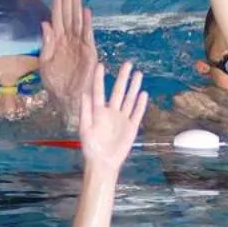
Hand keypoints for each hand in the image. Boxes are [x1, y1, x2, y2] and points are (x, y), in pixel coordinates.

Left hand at [39, 0, 98, 108]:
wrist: (66, 98)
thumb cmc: (55, 83)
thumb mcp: (45, 62)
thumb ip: (46, 43)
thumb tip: (45, 24)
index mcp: (57, 41)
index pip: (58, 19)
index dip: (58, 5)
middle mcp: (68, 40)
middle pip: (68, 17)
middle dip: (68, 2)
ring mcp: (79, 46)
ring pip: (78, 23)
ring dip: (77, 8)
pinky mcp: (88, 53)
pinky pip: (87, 36)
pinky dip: (86, 24)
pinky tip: (85, 12)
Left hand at [78, 60, 147, 175]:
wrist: (103, 163)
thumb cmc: (91, 147)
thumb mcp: (85, 129)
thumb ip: (86, 111)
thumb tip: (84, 93)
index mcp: (98, 111)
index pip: (99, 91)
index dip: (99, 79)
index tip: (101, 65)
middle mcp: (111, 112)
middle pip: (118, 91)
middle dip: (123, 77)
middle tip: (127, 63)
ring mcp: (122, 118)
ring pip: (129, 99)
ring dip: (134, 87)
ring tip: (138, 74)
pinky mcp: (131, 127)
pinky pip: (137, 113)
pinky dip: (140, 104)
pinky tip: (143, 94)